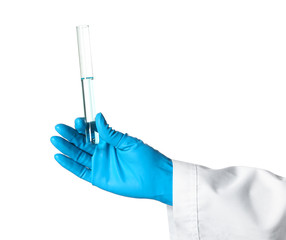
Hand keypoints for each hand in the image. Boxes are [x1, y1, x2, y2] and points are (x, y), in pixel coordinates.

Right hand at [50, 113, 172, 204]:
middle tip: (60, 128)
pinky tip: (60, 157)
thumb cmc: (145, 157)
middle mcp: (102, 152)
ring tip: (56, 139)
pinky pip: (80, 171)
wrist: (154, 178)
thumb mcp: (127, 141)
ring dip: (66, 147)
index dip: (83, 126)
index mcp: (109, 141)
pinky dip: (69, 164)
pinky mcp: (98, 177)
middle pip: (81, 142)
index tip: (77, 120)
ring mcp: (99, 164)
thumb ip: (110, 133)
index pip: (91, 132)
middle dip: (70, 135)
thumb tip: (98, 117)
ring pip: (78, 155)